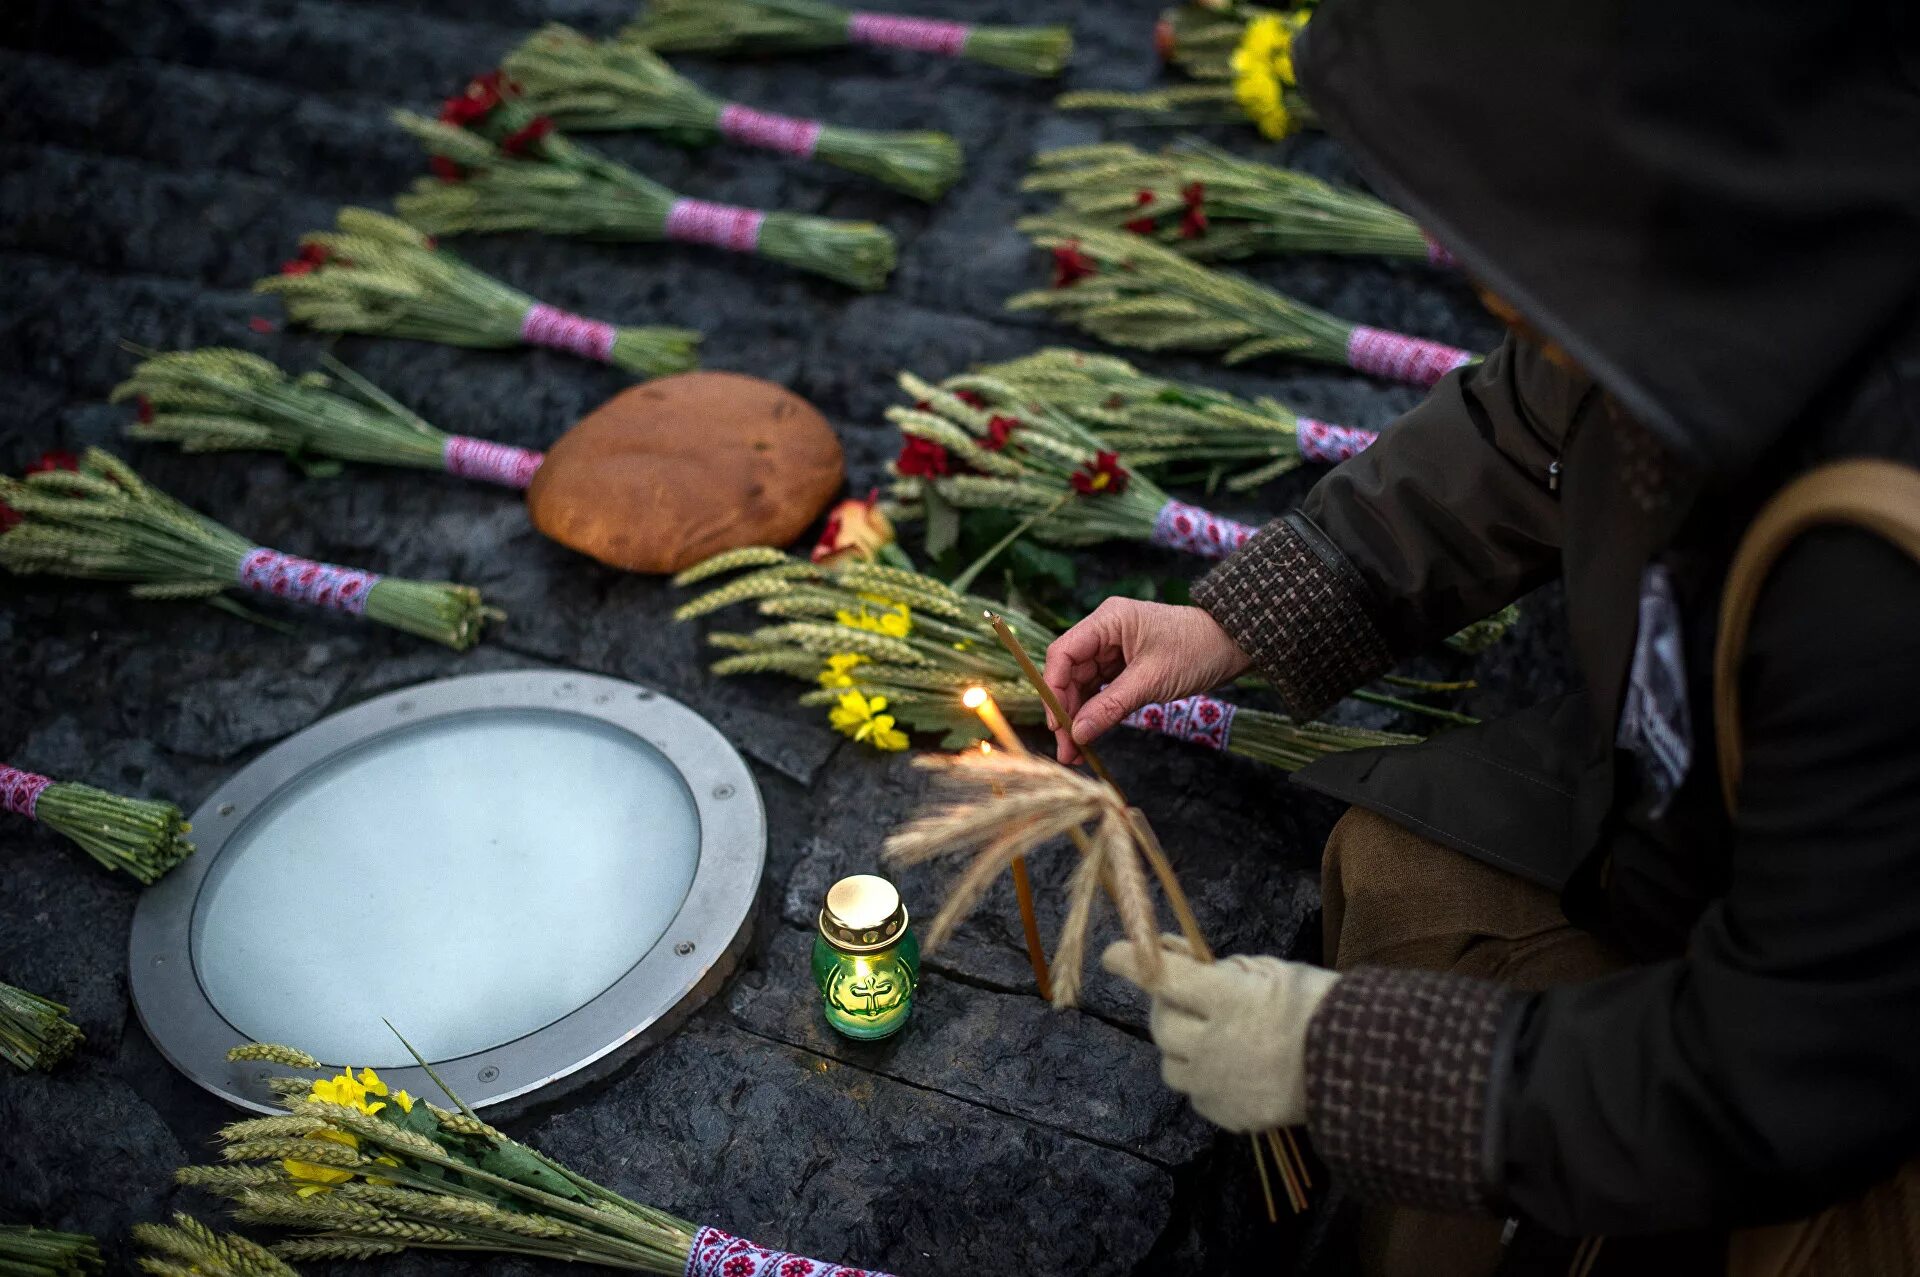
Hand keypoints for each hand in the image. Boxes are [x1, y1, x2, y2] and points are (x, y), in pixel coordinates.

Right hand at [1042, 599, 1251, 763]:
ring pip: (1083, 686)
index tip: (1057, 723)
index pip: (1064, 653)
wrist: (1232, 645)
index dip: (1054, 688)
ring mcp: (1114, 650)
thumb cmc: (1196, 650)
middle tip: (1066, 749)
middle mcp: (1105, 632)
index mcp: (1107, 621)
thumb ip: (1111, 706)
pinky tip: (1091, 735)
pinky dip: (1095, 713)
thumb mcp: (1152, 680)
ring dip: (1078, 717)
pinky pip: (1100, 691)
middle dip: (1066, 711)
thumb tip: (1077, 733)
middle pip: (1070, 673)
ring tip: (1076, 752)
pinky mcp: (1124, 666)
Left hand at [1102, 935, 1338, 1131]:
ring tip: (1210, 1037)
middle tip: (1187, 997)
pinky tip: (1229, 1068)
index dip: (1131, 963)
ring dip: (1180, 1047)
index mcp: (1225, 1000)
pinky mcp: (1227, 1116)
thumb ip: (1223, 971)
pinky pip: (1196, 1095)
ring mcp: (1216, 1086)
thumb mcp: (1271, 971)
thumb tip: (1183, 962)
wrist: (1359, 1070)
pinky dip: (1202, 1079)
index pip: (1161, 977)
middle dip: (1168, 1007)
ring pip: (1170, 1065)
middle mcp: (1212, 1045)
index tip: (1113, 955)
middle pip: (1162, 1024)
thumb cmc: (1318, 1007)